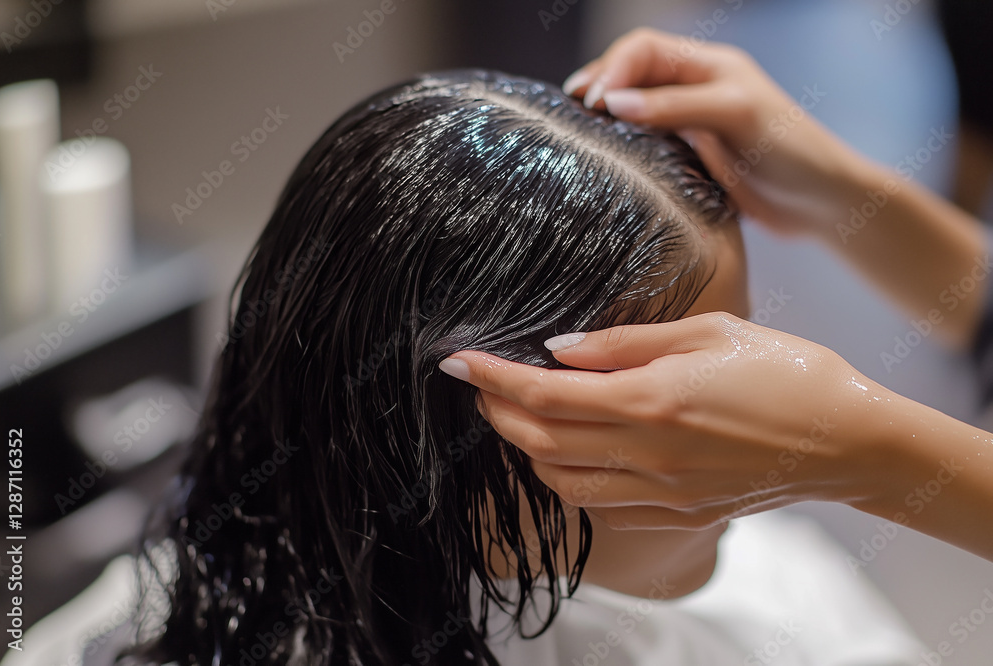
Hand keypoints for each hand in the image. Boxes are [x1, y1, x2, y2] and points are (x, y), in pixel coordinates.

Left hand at [439, 312, 900, 529]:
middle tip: (481, 383)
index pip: (544, 395)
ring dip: (527, 449)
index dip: (492, 377)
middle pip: (539, 444)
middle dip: (496, 413)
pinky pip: (600, 503)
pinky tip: (571, 448)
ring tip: (520, 413)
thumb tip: (559, 348)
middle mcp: (648, 455)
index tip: (455, 359)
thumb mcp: (707, 332)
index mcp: (652, 401)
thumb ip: (625, 343)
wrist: (846, 440)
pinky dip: (569, 476)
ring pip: (562, 482)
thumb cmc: (784, 370)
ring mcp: (661, 494)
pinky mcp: (677, 515)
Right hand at [562, 28, 866, 238]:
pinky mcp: (690, 154)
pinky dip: (621, 140)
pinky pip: (644, 138)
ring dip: (606, 111)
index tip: (593, 102)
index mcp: (708, 65)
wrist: (821, 203)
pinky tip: (606, 153)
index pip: (643, 49)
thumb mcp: (734, 117)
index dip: (612, 68)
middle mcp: (695, 87)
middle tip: (572, 110)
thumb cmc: (791, 152)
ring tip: (579, 127)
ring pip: (634, 104)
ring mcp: (691, 121)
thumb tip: (613, 104)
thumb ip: (674, 108)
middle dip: (600, 83)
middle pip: (632, 71)